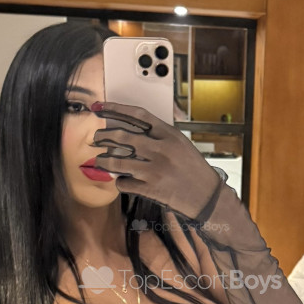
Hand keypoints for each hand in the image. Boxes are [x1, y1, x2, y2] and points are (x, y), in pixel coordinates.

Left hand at [91, 101, 222, 220]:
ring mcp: (155, 169)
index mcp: (169, 134)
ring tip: (100, 161)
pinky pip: (124, 183)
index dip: (115, 109)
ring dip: (104, 161)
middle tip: (96, 139)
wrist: (206, 196)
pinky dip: (119, 182)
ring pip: (117, 162)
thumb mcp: (180, 144)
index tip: (99, 107)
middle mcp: (161, 149)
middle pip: (122, 137)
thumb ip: (158, 136)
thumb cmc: (193, 169)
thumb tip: (131, 131)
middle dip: (103, 137)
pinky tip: (122, 181)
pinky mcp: (151, 188)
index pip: (138, 115)